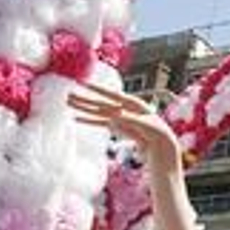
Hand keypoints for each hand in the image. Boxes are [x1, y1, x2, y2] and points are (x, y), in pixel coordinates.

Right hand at [67, 82, 183, 168]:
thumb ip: (130, 120)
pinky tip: (77, 118)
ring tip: (68, 102)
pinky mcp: (116, 127)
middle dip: (84, 100)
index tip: (84, 84)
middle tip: (68, 94)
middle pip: (100, 103)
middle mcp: (123, 108)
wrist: (161, 144)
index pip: (111, 95)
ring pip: (97, 111)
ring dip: (83, 108)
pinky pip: (100, 122)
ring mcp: (119, 117)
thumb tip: (114, 115)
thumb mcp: (146, 126)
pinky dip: (89, 120)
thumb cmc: (158, 133)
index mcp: (132, 104)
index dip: (97, 90)